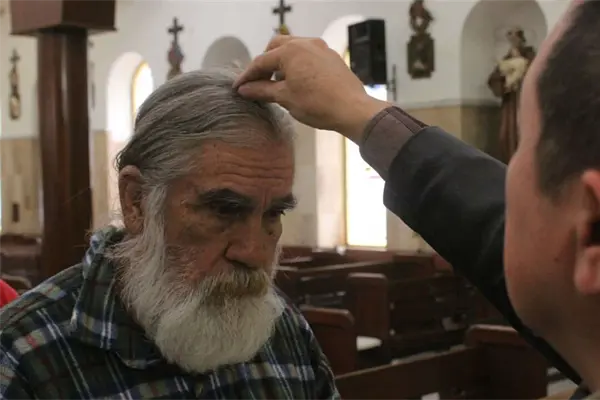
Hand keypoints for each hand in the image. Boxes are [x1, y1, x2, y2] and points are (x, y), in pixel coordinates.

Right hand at [233, 36, 389, 142]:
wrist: (352, 110)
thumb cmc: (318, 104)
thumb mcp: (285, 98)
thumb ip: (262, 90)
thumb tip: (245, 89)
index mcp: (291, 50)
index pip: (262, 61)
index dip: (248, 76)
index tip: (239, 87)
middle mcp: (305, 43)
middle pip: (276, 47)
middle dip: (264, 63)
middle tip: (257, 82)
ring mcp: (320, 48)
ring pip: (293, 48)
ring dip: (281, 62)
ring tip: (277, 82)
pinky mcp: (331, 57)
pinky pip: (307, 54)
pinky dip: (297, 64)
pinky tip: (296, 81)